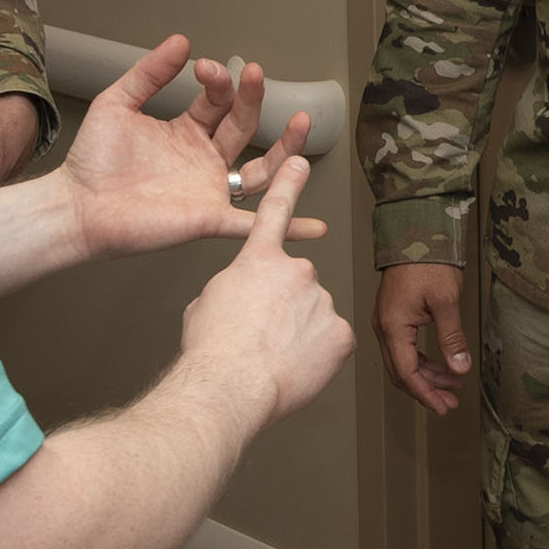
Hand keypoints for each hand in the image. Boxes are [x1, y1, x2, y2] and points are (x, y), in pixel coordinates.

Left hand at [59, 37, 323, 261]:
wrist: (77, 205)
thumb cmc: (91, 161)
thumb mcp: (118, 103)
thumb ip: (149, 73)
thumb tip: (181, 41)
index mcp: (186, 133)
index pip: (217, 101)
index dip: (218, 81)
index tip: (205, 67)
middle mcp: (204, 160)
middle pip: (245, 127)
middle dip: (253, 99)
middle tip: (255, 74)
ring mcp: (210, 190)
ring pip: (261, 171)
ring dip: (286, 148)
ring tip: (302, 122)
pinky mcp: (208, 219)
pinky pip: (252, 223)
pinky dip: (286, 226)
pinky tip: (313, 226)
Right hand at [176, 151, 355, 432]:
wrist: (230, 386)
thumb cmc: (211, 349)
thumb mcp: (207, 301)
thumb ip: (234, 285)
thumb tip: (244, 293)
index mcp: (258, 261)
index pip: (274, 211)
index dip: (288, 183)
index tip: (300, 162)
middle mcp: (297, 272)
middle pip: (297, 285)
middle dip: (285, 306)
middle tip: (262, 334)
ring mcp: (322, 301)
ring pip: (315, 315)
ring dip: (300, 331)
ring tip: (273, 355)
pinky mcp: (341, 333)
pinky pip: (331, 341)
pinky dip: (317, 354)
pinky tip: (295, 365)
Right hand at [376, 263, 472, 416]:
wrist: (415, 233)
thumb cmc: (428, 262)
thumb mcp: (446, 301)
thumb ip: (452, 338)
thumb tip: (459, 368)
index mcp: (393, 326)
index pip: (406, 372)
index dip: (425, 394)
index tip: (443, 406)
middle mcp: (384, 328)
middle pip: (401, 372)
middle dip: (426, 390)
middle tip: (451, 402)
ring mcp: (387, 322)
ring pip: (403, 361)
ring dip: (427, 376)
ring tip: (453, 386)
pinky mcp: (394, 317)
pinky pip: (405, 348)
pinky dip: (423, 360)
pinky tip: (442, 365)